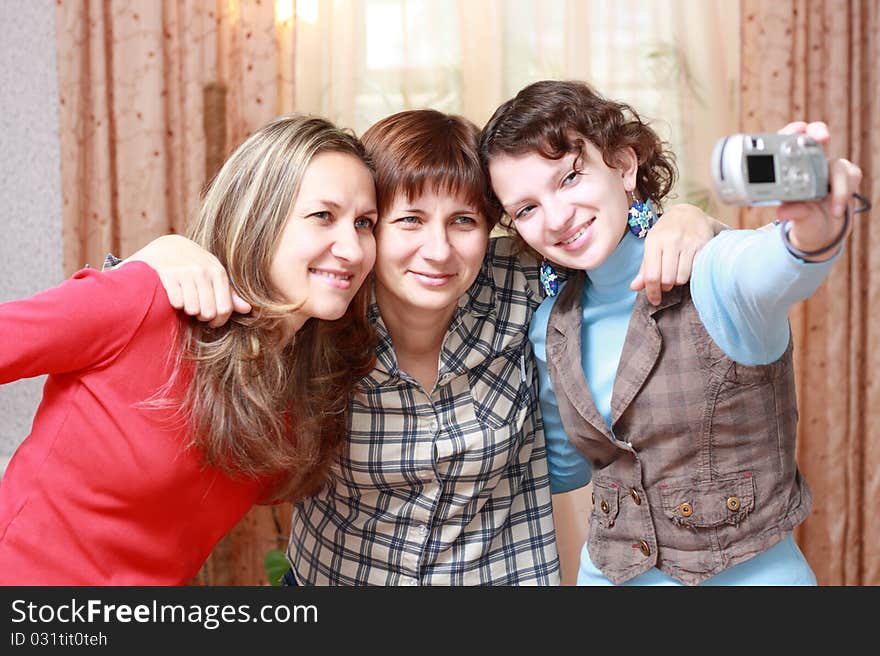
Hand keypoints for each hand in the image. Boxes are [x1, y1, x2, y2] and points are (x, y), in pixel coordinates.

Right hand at [125, 234, 250, 326]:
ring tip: (187, 303)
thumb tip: (248, 309)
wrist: (167, 246)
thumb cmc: (195, 264)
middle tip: (198, 312)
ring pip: (192, 309)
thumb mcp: (214, 274)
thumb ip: (229, 293)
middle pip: (208, 312)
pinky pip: (177, 302)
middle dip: (203, 317)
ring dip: (189, 311)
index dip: (219, 321)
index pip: (225, 308)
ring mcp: (185, 272)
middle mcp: (203, 271)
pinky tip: (176, 297)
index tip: (212, 322)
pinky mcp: (168, 275)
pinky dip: (176, 304)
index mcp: (218, 272)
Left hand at [631, 203, 720, 304]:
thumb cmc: (666, 233)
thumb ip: (644, 268)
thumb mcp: (651, 246)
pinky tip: (688, 268)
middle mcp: (671, 241)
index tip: (655, 300)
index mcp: (654, 241)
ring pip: (682, 278)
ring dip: (679, 281)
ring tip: (677, 273)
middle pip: (667, 279)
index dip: (652, 292)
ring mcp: (688, 243)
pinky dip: (691, 275)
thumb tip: (635, 288)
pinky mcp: (703, 245)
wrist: (688, 213)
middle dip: (666, 286)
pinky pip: (695, 271)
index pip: (651, 275)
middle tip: (667, 282)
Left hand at [776, 121, 862, 260]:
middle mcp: (810, 164)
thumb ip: (792, 211)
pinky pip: (851, 175)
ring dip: (838, 187)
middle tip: (822, 137)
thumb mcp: (795, 217)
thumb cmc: (803, 219)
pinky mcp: (846, 175)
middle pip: (816, 136)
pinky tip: (836, 208)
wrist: (822, 232)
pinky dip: (844, 192)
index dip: (792, 131)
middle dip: (818, 132)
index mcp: (790, 170)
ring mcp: (829, 168)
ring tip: (832, 209)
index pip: (789, 143)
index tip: (797, 130)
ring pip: (837, 163)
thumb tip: (783, 211)